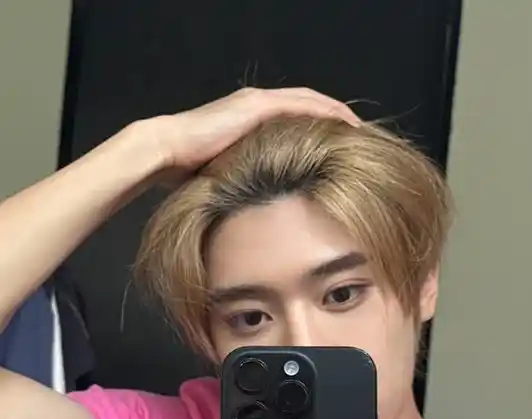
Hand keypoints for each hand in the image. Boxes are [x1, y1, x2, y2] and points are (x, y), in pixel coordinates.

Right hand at [149, 87, 359, 172]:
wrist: (166, 150)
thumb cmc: (188, 169)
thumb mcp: (226, 171)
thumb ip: (246, 173)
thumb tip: (261, 198)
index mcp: (249, 118)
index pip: (293, 116)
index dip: (318, 125)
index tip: (338, 142)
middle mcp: (256, 103)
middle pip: (305, 104)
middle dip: (333, 116)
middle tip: (358, 133)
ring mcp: (255, 101)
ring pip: (307, 100)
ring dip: (334, 111)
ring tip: (358, 128)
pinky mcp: (255, 105)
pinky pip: (299, 105)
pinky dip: (323, 111)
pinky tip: (343, 122)